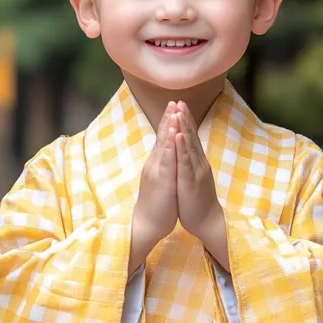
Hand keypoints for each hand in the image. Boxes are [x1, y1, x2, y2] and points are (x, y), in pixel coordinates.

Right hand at [130, 103, 177, 272]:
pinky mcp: (162, 180)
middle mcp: (156, 163)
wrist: (148, 223)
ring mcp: (158, 170)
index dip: (168, 122)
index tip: (175, 106)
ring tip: (174, 110)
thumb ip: (163, 165)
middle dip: (169, 118)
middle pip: (162, 136)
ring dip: (169, 127)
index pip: (163, 138)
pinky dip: (169, 146)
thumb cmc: (156, 203)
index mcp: (158, 163)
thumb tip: (166, 155)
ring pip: (164, 145)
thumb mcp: (161, 179)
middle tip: (174, 100)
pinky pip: (166, 160)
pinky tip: (173, 135)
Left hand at [173, 102, 222, 241]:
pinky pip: (185, 162)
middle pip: (191, 137)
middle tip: (179, 101)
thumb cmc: (198, 201)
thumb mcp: (194, 178)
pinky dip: (182, 148)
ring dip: (183, 127)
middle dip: (184, 118)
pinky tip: (178, 136)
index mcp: (196, 162)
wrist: (208, 221)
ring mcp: (195, 171)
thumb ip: (192, 164)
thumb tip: (188, 153)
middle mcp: (198, 163)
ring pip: (189, 146)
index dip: (186, 121)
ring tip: (178, 111)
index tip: (179, 105)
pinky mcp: (190, 181)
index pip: (190, 138)